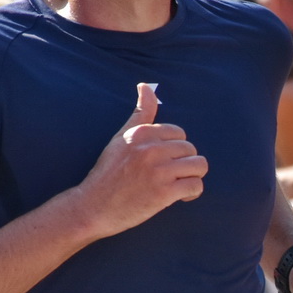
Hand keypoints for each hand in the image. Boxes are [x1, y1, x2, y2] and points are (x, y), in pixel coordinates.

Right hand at [74, 83, 206, 238]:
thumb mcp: (121, 137)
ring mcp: (158, 171)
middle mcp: (151, 149)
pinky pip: (196, 186)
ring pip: (199, 166)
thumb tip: (146, 86)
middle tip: (169, 177)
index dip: (174, 149)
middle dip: (184, 164)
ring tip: (177, 185)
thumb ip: (140, 114)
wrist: (93, 207)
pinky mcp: (164, 193)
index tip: (162, 162)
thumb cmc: (108, 173)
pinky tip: (179, 197)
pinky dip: (192, 193)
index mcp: (142, 133)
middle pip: (191, 149)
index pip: (179, 133)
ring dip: (192, 177)